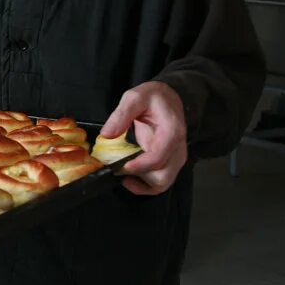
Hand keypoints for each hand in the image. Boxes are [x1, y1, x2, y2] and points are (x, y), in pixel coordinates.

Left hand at [100, 81, 187, 195]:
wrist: (170, 98)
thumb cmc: (154, 98)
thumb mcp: (135, 97)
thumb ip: (121, 114)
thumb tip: (107, 134)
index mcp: (172, 132)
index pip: (158, 158)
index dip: (138, 167)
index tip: (120, 166)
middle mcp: (178, 149)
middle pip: (162, 177)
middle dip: (139, 176)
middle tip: (117, 168)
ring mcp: (175, 158)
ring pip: (162, 183)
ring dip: (141, 183)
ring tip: (122, 171)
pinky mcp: (170, 163)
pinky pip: (160, 183)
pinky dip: (145, 186)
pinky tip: (130, 179)